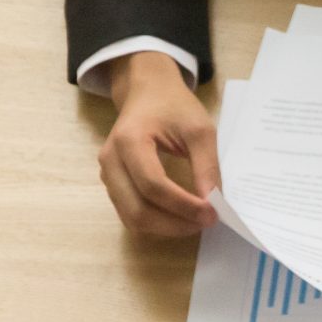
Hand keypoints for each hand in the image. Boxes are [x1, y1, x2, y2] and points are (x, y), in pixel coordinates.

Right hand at [99, 51, 219, 236]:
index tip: (213, 213)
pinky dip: (155, 223)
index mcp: (129, 141)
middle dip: (174, 223)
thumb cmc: (174, 107)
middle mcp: (111, 161)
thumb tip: (213, 202)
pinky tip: (179, 218)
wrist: (148, 93)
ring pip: (131, 217)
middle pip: (137, 209)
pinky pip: (129, 214)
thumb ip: (207, 165)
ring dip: (165, 228)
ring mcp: (108, 174)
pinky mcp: (113, 184)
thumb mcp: (200, 130)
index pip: (153, 186)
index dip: (184, 205)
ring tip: (196, 221)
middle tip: (207, 221)